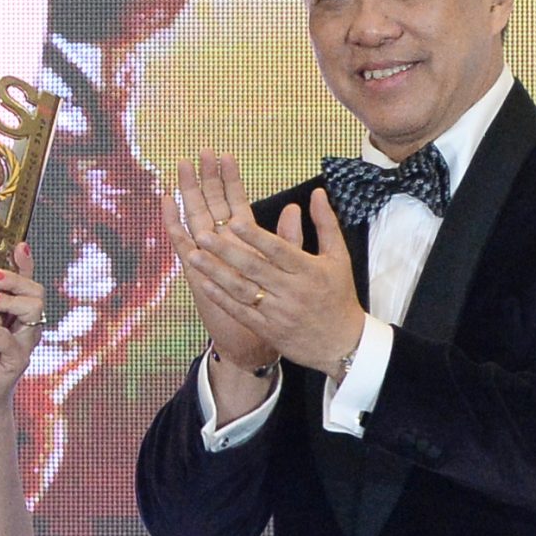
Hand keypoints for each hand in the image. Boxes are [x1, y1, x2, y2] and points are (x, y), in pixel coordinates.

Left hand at [0, 242, 43, 407]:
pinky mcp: (17, 361)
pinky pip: (9, 341)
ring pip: (33, 311)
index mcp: (18, 313)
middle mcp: (27, 325)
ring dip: (8, 300)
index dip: (26, 262)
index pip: (27, 282)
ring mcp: (26, 343)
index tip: (19, 244)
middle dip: (17, 278)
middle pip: (36, 292)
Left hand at [173, 152, 364, 378]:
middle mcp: (292, 291)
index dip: (256, 237)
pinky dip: (221, 297)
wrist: (342, 344)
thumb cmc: (338, 295)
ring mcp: (277, 312)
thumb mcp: (339, 257)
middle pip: (256, 269)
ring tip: (194, 255)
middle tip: (203, 235)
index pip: (279, 250)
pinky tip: (203, 283)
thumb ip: (325, 223)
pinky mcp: (266, 329)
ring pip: (242, 290)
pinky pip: (240, 311)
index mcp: (309, 271)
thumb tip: (317, 192)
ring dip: (216, 273)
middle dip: (227, 252)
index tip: (234, 222)